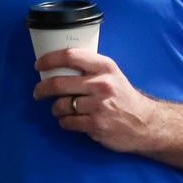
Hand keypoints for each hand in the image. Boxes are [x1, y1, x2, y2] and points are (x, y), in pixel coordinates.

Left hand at [31, 48, 161, 153]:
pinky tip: (72, 120)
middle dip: (42, 88)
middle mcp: (101, 84)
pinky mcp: (96, 125)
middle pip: (58, 83)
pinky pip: (67, 122)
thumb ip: (89, 68)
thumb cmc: (123, 96)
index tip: (38, 65)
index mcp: (104, 67)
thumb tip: (56, 65)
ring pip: (60, 105)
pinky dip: (64, 121)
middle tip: (38, 92)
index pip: (70, 56)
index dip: (49, 59)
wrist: (145, 123)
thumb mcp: (111, 74)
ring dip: (55, 108)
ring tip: (61, 109)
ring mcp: (99, 106)